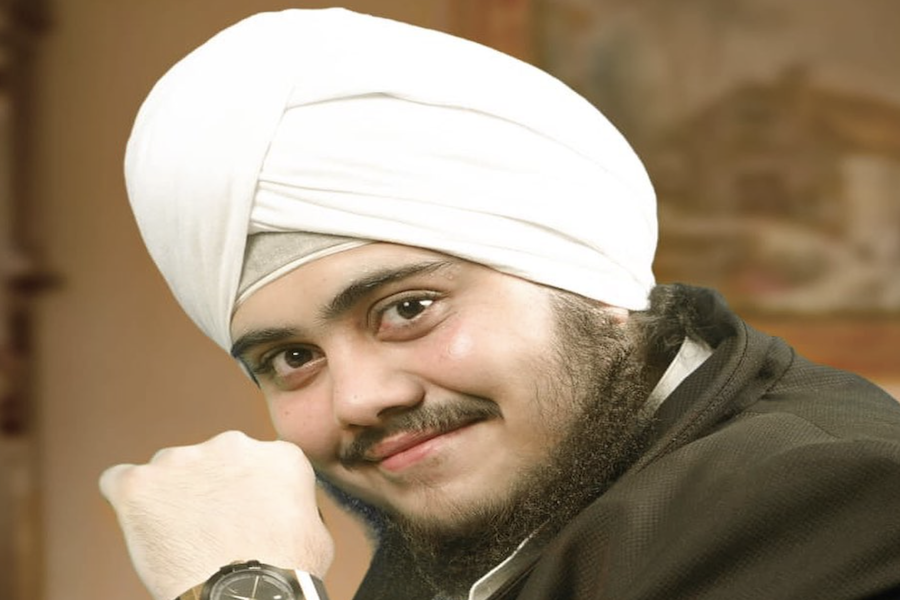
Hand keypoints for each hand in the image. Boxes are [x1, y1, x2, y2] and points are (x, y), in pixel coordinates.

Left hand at [99, 431, 333, 599]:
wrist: (246, 595)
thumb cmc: (284, 573)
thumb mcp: (315, 531)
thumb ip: (296, 505)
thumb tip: (283, 510)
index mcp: (278, 455)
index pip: (258, 464)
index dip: (249, 494)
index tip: (244, 518)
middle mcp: (232, 445)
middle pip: (212, 461)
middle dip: (209, 489)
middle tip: (211, 530)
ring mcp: (182, 460)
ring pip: (169, 470)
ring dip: (172, 495)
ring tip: (178, 538)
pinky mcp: (139, 484)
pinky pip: (119, 480)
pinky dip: (127, 500)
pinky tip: (139, 521)